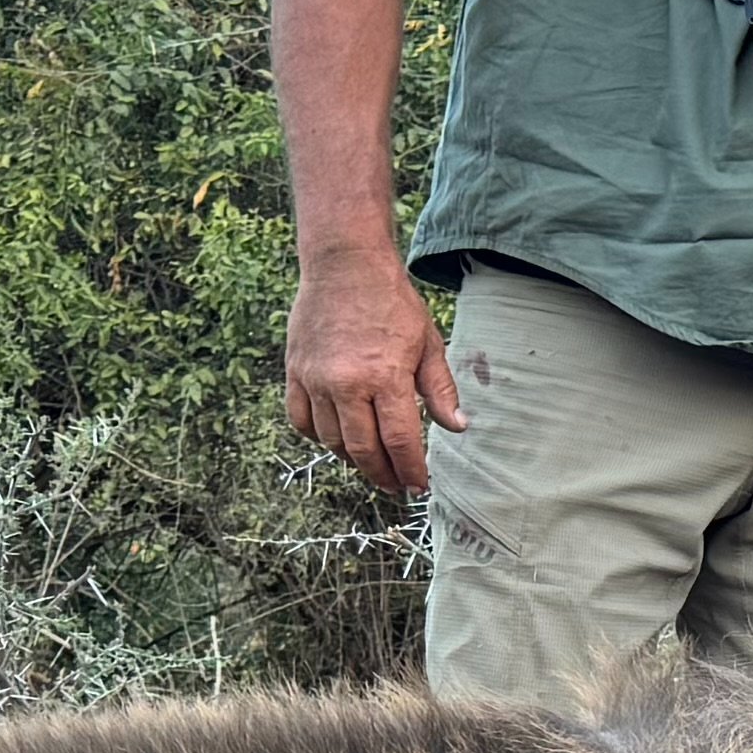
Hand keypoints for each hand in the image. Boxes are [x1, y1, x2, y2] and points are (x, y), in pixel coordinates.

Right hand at [287, 258, 465, 495]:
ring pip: (331, 440)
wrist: (345, 267)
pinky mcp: (295, 372)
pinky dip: (318, 436)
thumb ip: (440, 390)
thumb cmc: (392, 303)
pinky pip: (301, 420)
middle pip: (363, 449)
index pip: (400, 441)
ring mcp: (316, 379)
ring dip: (353, 459)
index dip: (410, 469)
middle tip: (396, 485)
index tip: (419, 485)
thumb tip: (458, 427)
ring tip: (372, 463)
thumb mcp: (428, 343)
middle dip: (383, 474)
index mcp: (385, 377)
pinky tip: (338, 438)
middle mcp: (346, 383)